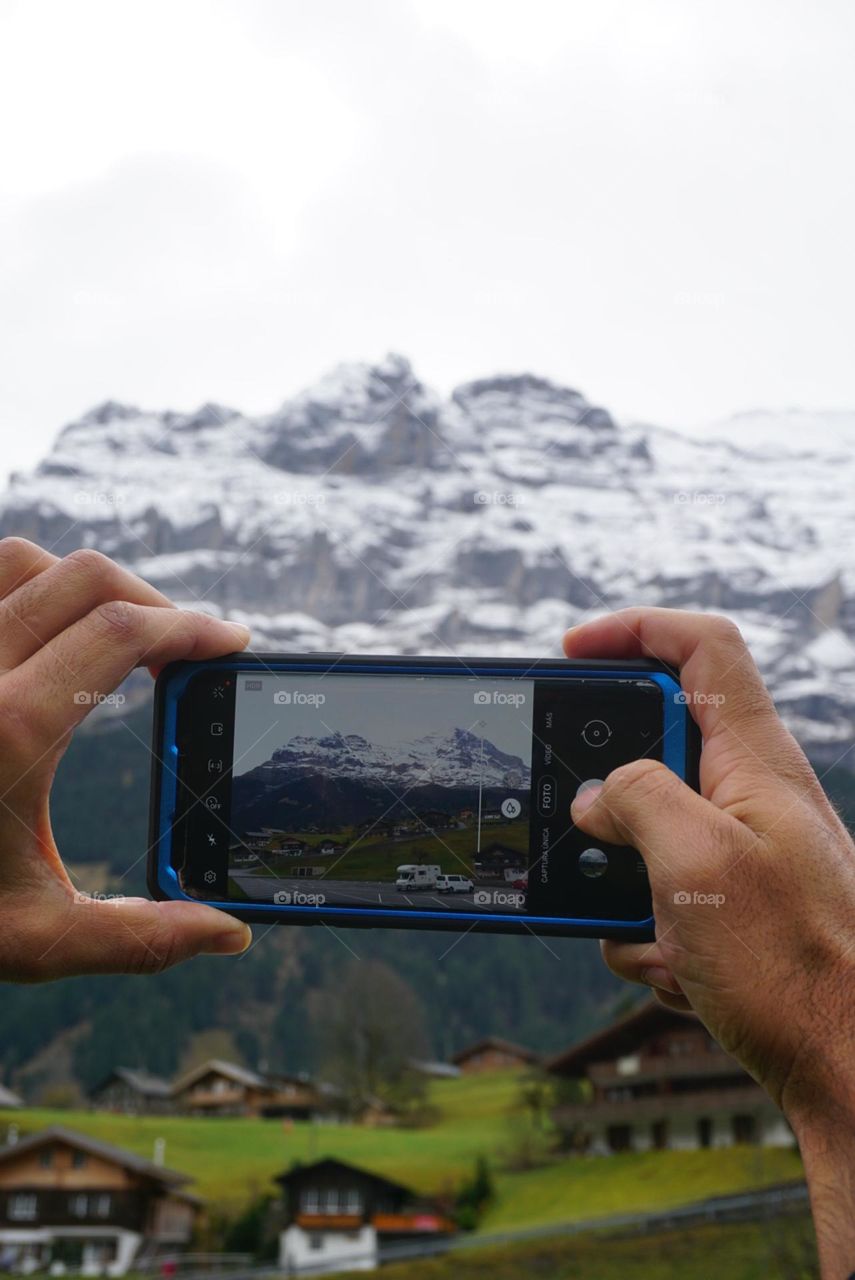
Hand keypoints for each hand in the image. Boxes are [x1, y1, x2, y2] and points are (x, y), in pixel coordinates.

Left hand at [0, 538, 252, 981]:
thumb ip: (139, 938)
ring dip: (86, 585)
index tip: (229, 641)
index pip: (120, 632)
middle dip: (153, 601)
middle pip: (85, 579)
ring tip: (121, 631)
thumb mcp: (35, 939)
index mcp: (8, 730)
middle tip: (186, 644)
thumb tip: (230, 935)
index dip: (190, 626)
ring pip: (24, 562)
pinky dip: (29, 585)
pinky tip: (51, 634)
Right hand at [565, 608, 854, 1274]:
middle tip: (595, 838)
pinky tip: (679, 972)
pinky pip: (653, 899)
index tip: (571, 650)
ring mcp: (734, 854)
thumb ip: (634, 799)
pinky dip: (645, 936)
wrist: (844, 1065)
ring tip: (652, 930)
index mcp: (752, 759)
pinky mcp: (723, 908)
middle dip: (608, 798)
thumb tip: (593, 798)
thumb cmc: (794, 963)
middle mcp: (746, 796)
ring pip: (641, 834)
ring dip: (621, 886)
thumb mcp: (696, 861)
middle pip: (652, 747)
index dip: (634, 630)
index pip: (701, 648)